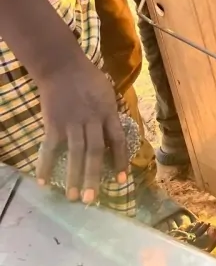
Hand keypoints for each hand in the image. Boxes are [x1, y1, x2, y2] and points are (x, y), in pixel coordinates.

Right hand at [36, 57, 128, 202]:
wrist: (62, 66)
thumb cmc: (87, 77)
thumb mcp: (107, 92)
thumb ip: (110, 113)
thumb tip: (115, 133)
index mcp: (108, 112)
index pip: (117, 140)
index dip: (120, 160)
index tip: (121, 181)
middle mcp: (92, 120)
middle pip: (95, 152)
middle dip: (94, 177)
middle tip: (91, 199)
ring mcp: (72, 122)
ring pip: (75, 154)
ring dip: (74, 177)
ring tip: (72, 196)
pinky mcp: (54, 123)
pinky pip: (50, 148)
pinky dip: (46, 165)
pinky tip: (44, 181)